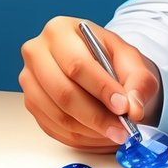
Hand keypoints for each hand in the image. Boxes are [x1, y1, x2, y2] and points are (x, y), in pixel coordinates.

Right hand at [19, 16, 161, 151]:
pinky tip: (99, 134)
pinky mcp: (30, 103)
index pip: (77, 64)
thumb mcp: (132, 62)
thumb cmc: (111, 60)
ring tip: (115, 133)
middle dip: (97, 116)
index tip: (123, 107)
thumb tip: (133, 109)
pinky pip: (54, 128)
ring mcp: (29, 79)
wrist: (97, 67)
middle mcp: (37, 52)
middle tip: (122, 129)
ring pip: (59, 115)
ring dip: (90, 130)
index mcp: (60, 31)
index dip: (101, 89)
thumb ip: (138, 82)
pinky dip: (80, 137)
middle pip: (63, 92)